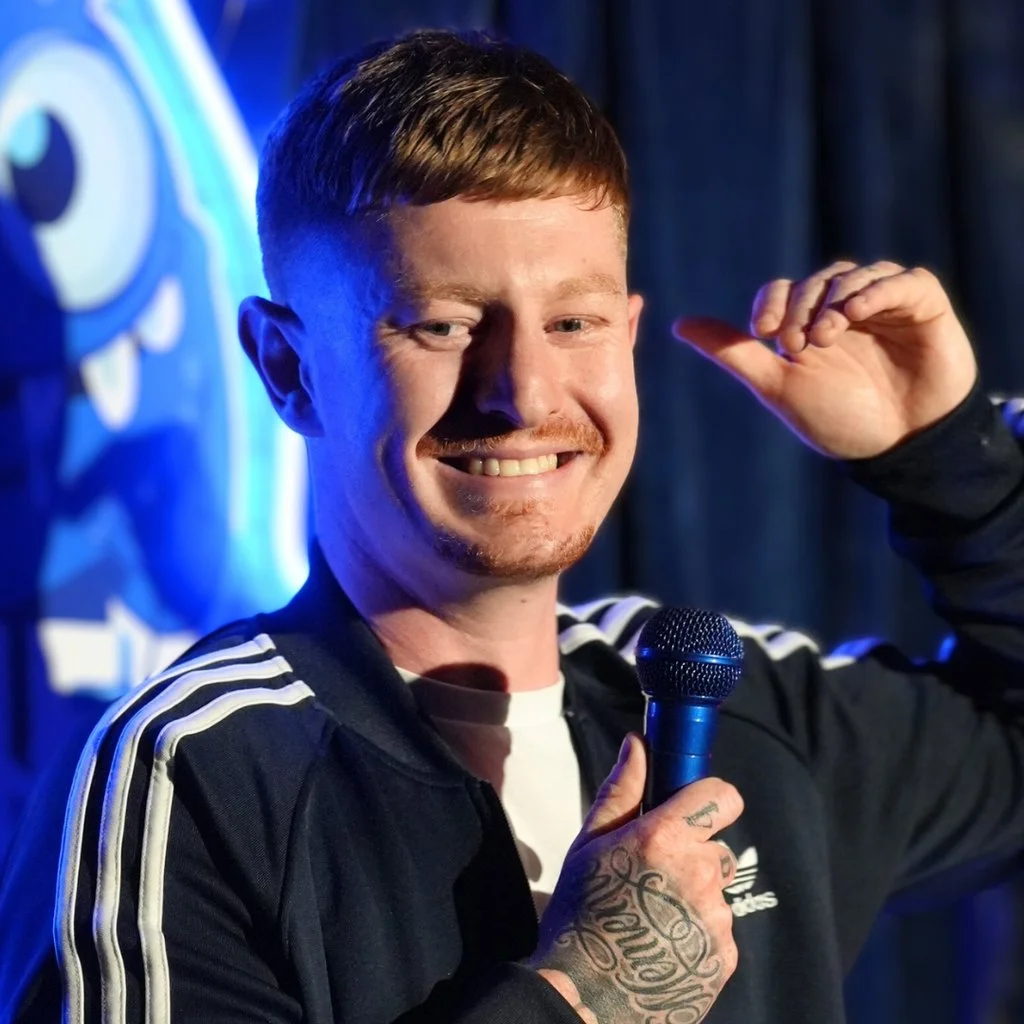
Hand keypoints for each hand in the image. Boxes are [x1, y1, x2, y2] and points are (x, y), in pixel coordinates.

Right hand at [529, 734, 742, 1023]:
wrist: (584, 997)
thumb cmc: (579, 914)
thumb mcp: (590, 844)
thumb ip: (622, 789)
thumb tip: (639, 743)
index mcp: (665, 838)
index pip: (723, 796)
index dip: (710, 800)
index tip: (693, 812)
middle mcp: (699, 874)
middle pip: (719, 847)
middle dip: (695, 856)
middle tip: (654, 878)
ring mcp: (715, 918)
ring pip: (718, 890)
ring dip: (696, 896)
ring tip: (654, 918)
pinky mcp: (724, 956)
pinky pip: (720, 930)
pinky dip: (698, 934)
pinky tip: (664, 945)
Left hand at [673, 260, 977, 458]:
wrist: (898, 446)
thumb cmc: (837, 420)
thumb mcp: (778, 386)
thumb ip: (733, 353)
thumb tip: (678, 325)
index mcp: (808, 325)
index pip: (781, 292)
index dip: (769, 304)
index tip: (763, 332)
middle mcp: (843, 309)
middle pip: (813, 283)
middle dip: (800, 308)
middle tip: (796, 345)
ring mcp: (884, 304)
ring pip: (852, 277)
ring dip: (832, 301)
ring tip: (826, 336)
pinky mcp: (922, 304)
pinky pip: (901, 281)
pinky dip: (876, 290)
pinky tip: (857, 312)